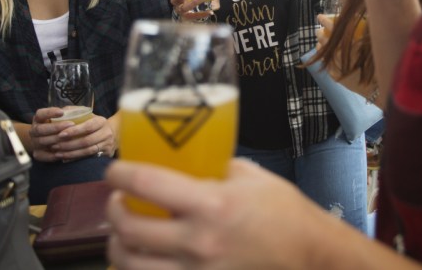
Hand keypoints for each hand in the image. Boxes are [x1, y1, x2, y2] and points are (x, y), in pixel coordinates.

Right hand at [29, 107, 74, 161]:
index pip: (40, 114)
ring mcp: (35, 143)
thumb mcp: (63, 116)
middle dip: (56, 127)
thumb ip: (68, 113)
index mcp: (39, 119)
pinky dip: (53, 154)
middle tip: (71, 124)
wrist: (48, 139)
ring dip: (56, 140)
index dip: (50, 113)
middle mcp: (34, 130)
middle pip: (40, 129)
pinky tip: (65, 152)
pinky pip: (44, 155)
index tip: (61, 112)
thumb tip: (78, 111)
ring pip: (42, 142)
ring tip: (71, 137)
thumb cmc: (60, 125)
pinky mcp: (38, 154)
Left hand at [50, 114, 116, 160]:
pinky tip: (65, 159)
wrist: (114, 133)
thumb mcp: (88, 115)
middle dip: (69, 144)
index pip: (88, 126)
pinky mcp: (106, 154)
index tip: (60, 134)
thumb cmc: (94, 123)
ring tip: (58, 153)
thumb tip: (60, 112)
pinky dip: (76, 159)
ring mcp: (107, 145)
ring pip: (88, 151)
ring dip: (71, 153)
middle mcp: (106, 133)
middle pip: (87, 141)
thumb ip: (74, 111)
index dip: (74, 131)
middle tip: (55, 146)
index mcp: (101, 121)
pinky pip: (89, 158)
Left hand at [106, 159, 333, 268]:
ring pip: (131, 264)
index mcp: (211, 204)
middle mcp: (198, 240)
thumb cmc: (283, 211)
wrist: (308, 254)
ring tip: (123, 230)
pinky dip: (140, 268)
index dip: (120, 174)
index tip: (114, 169)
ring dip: (118, 243)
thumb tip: (190, 161)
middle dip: (113, 208)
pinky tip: (143, 256)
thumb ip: (215, 167)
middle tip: (117, 198)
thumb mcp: (249, 175)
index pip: (146, 184)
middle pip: (129, 227)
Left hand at [315, 15, 374, 96]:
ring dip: (320, 46)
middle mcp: (336, 53)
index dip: (324, 20)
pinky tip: (326, 58)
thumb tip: (364, 17)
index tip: (320, 16)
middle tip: (318, 30)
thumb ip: (365, 30)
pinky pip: (326, 65)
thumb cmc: (377, 62)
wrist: (376, 85)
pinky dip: (325, 59)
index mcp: (345, 43)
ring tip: (320, 44)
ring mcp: (334, 65)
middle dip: (319, 33)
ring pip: (321, 52)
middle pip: (323, 39)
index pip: (330, 26)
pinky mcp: (334, 75)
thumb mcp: (371, 43)